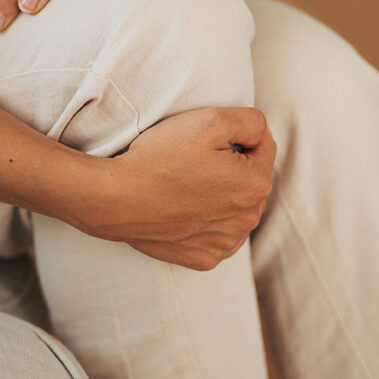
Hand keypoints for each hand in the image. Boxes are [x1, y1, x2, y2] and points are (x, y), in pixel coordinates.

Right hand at [78, 107, 275, 270]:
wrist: (115, 198)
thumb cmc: (161, 156)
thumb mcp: (211, 119)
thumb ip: (251, 121)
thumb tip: (260, 133)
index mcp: (256, 185)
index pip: (263, 146)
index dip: (236, 134)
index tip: (208, 136)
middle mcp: (247, 220)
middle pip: (250, 179)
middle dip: (232, 166)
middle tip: (194, 158)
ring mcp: (225, 244)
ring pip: (235, 209)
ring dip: (220, 195)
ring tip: (186, 183)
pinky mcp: (203, 258)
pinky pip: (215, 234)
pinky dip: (204, 221)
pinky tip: (182, 208)